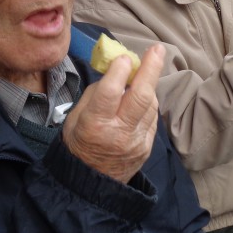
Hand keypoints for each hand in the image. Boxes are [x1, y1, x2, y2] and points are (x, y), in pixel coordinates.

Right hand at [63, 44, 164, 182]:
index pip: (111, 93)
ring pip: (150, 105)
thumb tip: (115, 74)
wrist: (90, 183)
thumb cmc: (78, 143)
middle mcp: (118, 133)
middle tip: (157, 49)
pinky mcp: (147, 147)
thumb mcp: (75, 118)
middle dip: (151, 69)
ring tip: (145, 71)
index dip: (119, 72)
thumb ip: (96, 95)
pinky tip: (142, 97)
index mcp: (95, 125)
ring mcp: (136, 142)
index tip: (124, 57)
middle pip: (140, 97)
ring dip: (149, 85)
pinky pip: (152, 118)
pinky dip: (149, 103)